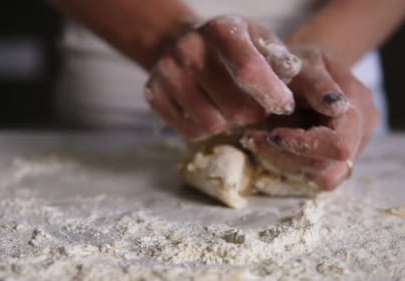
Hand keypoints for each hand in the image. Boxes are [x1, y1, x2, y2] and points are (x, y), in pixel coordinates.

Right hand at [144, 16, 302, 138]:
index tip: (284, 106)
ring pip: (212, 124)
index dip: (271, 94)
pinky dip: (206, 130)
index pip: (248, 69)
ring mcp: (168, 73)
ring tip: (230, 110)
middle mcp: (189, 48)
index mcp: (220, 30)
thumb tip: (289, 79)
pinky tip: (209, 112)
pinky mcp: (154, 94)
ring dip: (229, 124)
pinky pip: (191, 132)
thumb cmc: (228, 47)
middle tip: (253, 107)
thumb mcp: (256, 39)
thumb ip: (278, 58)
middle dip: (252, 113)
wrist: (177, 42)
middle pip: (234, 106)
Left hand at [243, 49, 379, 189]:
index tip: (272, 135)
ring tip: (258, 140)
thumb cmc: (302, 63)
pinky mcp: (335, 160)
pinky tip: (271, 147)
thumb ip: (317, 83)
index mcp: (359, 105)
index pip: (339, 144)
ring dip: (285, 163)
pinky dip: (289, 165)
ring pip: (323, 178)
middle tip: (253, 138)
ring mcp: (353, 150)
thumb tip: (335, 106)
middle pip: (331, 168)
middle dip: (288, 157)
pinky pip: (315, 176)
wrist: (307, 70)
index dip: (304, 145)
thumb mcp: (304, 62)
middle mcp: (362, 132)